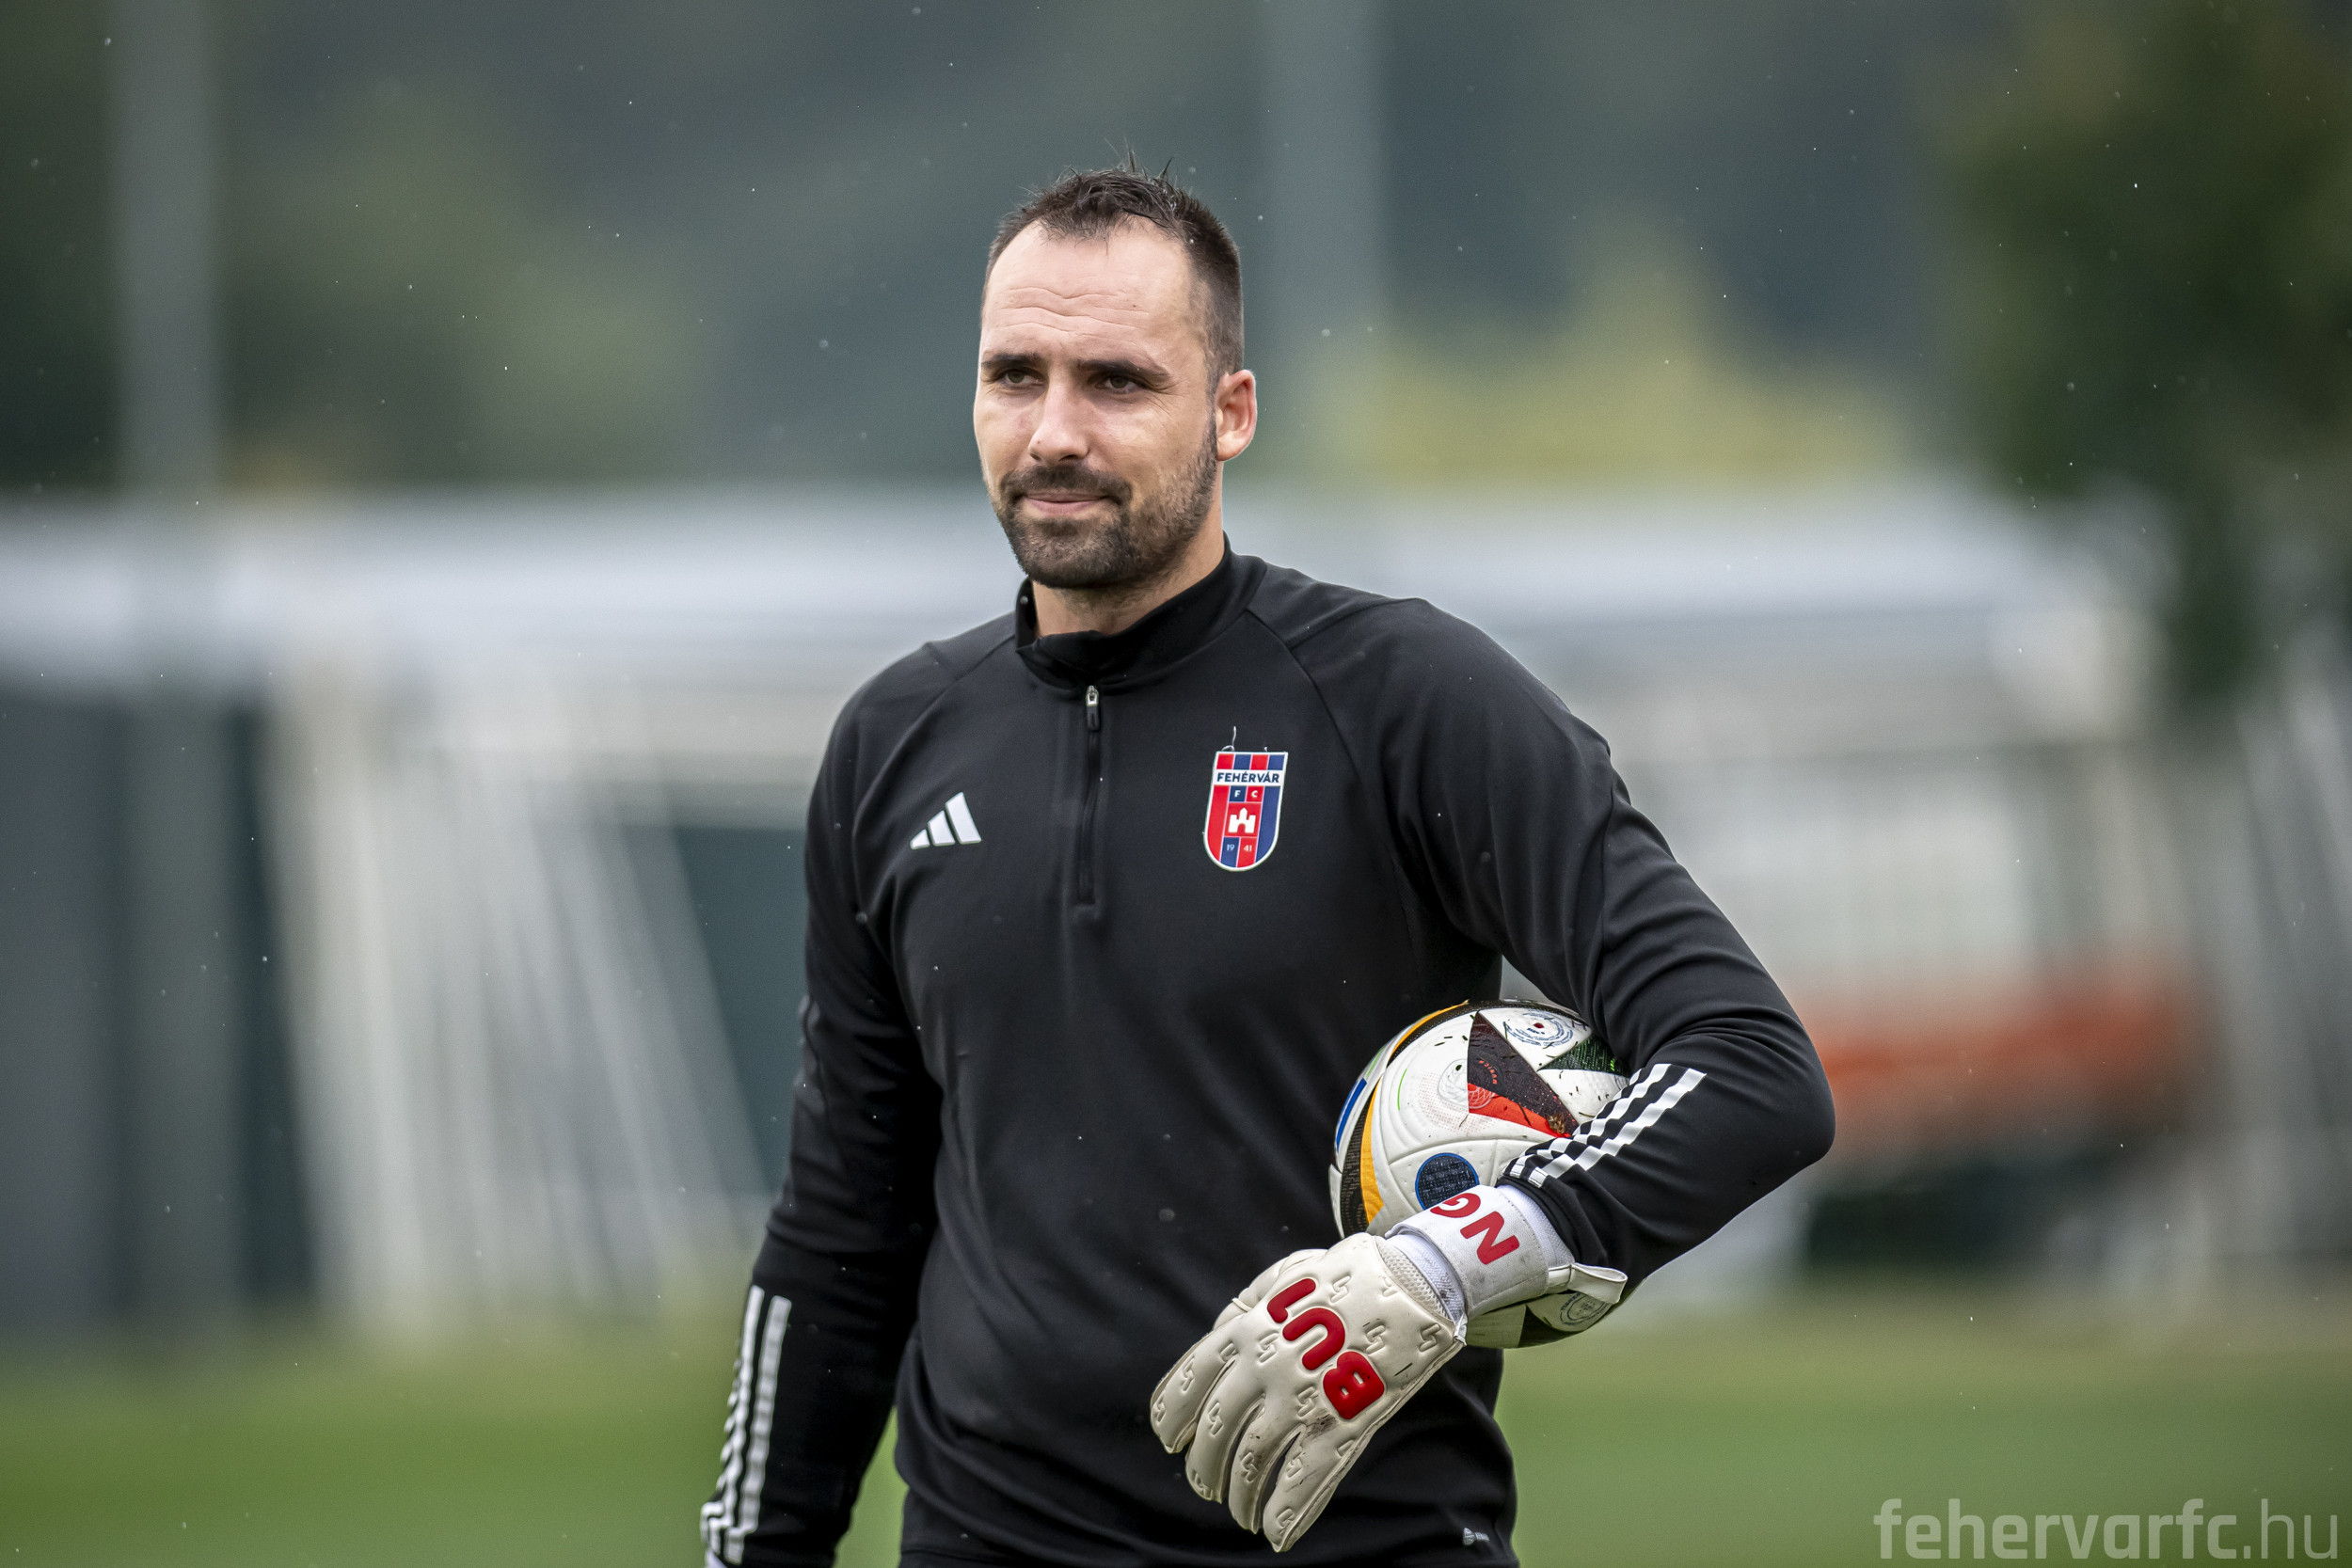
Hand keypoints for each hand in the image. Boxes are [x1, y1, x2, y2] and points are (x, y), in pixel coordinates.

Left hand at [1148, 1234, 1462, 1552]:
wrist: (1411, 1280)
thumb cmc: (1347, 1275)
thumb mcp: (1283, 1276)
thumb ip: (1247, 1308)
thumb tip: (1217, 1336)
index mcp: (1244, 1330)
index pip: (1190, 1383)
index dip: (1174, 1419)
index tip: (1169, 1441)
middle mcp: (1263, 1367)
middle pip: (1216, 1431)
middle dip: (1204, 1467)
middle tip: (1206, 1486)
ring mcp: (1301, 1397)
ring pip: (1253, 1460)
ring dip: (1240, 1496)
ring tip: (1240, 1514)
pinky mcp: (1343, 1421)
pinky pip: (1306, 1477)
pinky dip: (1287, 1511)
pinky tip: (1275, 1534)